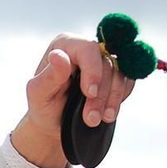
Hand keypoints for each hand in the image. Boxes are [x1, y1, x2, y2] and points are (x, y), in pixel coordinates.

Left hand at [11, 34, 138, 167]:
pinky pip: (128, 81)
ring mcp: (103, 60)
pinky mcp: (115, 73)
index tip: (89, 93)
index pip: (87, 49)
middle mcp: (86, 48)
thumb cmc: (43, 106)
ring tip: (100, 119)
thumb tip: (58, 55)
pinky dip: (120, 98)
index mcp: (65, 45)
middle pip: (107, 63)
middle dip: (101, 94)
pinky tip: (109, 113)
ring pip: (120, 73)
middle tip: (90, 118)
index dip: (93, 70)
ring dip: (112, 99)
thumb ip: (48, 76)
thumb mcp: (38, 95)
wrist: (55, 122)